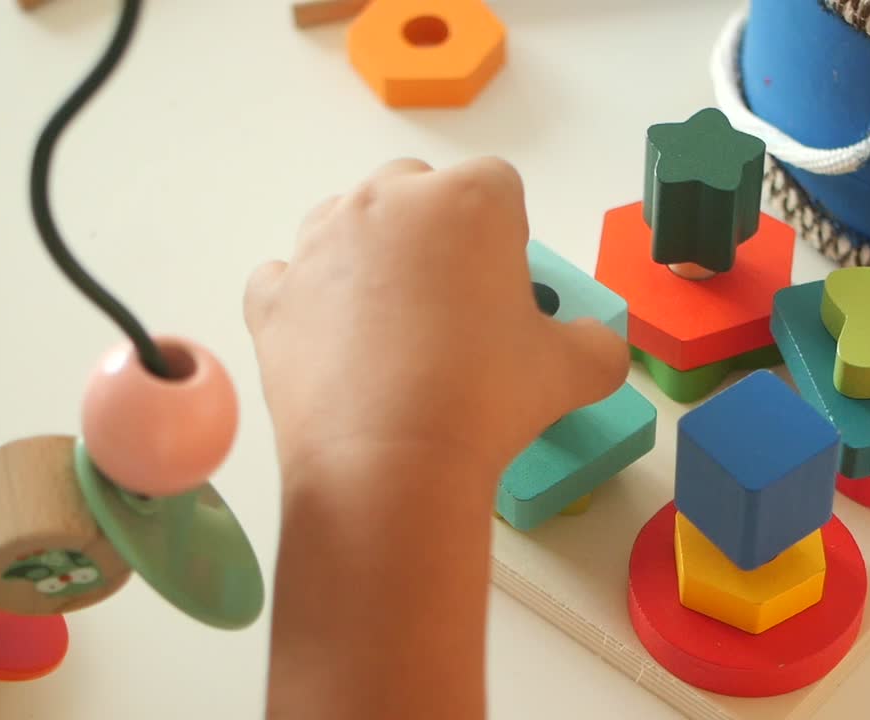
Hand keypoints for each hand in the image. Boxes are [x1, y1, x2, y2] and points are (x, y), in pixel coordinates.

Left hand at [243, 157, 628, 480]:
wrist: (389, 464)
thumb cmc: (488, 399)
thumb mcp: (574, 371)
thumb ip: (597, 345)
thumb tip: (597, 348)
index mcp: (469, 200)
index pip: (498, 188)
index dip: (507, 237)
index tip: (505, 291)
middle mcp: (387, 201)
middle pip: (416, 190)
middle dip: (434, 233)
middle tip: (450, 306)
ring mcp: (320, 243)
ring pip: (346, 220)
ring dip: (368, 254)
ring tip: (390, 325)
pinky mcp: (272, 296)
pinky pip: (286, 277)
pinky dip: (305, 299)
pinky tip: (331, 342)